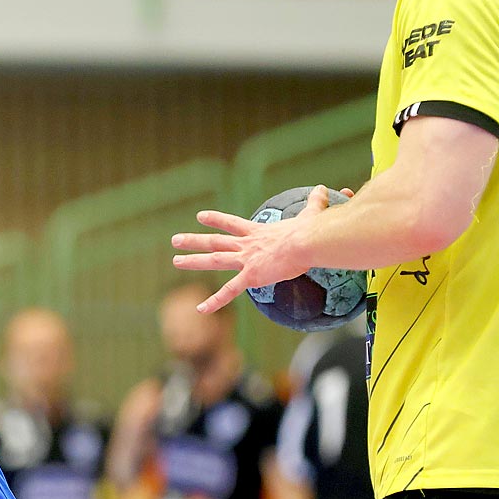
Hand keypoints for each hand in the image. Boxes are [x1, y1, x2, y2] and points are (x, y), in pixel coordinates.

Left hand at [171, 186, 343, 313]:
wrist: (309, 242)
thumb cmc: (312, 231)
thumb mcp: (311, 214)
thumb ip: (315, 203)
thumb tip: (323, 188)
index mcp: (258, 233)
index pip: (232, 224)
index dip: (216, 220)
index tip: (200, 216)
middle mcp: (247, 245)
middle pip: (215, 242)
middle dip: (194, 240)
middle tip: (175, 239)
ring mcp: (246, 260)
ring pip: (214, 260)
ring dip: (193, 260)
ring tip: (175, 261)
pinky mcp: (251, 276)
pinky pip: (229, 291)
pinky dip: (214, 301)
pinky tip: (200, 309)